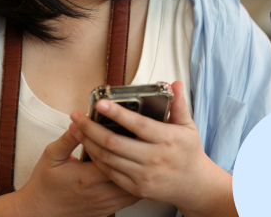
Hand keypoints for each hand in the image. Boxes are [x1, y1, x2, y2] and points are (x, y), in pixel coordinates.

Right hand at [0, 126, 139, 216]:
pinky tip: (135, 176)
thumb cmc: (45, 184)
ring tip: (141, 158)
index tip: (127, 132)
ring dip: (139, 174)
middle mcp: (100, 192)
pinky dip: (135, 187)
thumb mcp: (52, 155)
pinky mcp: (107, 211)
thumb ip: (69, 139)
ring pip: (134, 189)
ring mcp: (106, 204)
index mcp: (88, 177)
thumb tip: (81, 120)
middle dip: (137, 158)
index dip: (124, 144)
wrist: (40, 210)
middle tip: (141, 143)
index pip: (116, 157)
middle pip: (131, 174)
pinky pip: (130, 200)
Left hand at [69, 81, 228, 214]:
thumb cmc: (189, 153)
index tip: (100, 103)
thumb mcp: (188, 127)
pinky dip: (96, 160)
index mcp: (166, 139)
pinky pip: (110, 173)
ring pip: (108, 158)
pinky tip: (88, 149)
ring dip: (88, 143)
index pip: (137, 124)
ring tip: (76, 130)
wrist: (194, 186)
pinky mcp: (136, 188)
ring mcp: (143, 175)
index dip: (117, 113)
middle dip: (90, 128)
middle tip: (77, 116)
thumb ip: (179, 105)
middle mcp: (153, 158)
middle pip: (114, 142)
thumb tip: (175, 83)